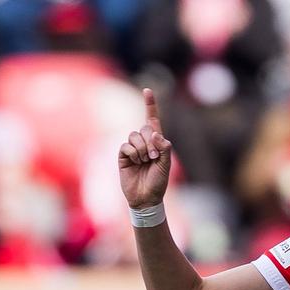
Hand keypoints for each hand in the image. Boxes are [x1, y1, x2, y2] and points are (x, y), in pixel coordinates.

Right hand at [118, 88, 171, 209]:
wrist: (145, 198)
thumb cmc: (158, 183)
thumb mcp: (166, 165)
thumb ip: (164, 148)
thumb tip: (155, 134)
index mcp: (156, 142)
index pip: (152, 119)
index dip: (150, 104)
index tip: (147, 90)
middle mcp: (144, 142)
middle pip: (144, 128)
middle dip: (150, 141)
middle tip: (154, 157)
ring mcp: (132, 149)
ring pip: (134, 136)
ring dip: (141, 149)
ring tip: (144, 162)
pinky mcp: (123, 156)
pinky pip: (125, 145)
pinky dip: (132, 153)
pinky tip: (135, 163)